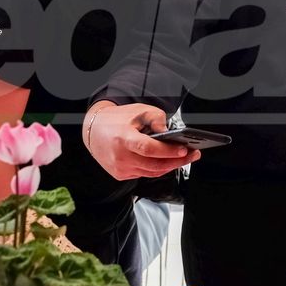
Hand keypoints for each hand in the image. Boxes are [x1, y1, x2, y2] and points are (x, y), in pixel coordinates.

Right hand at [84, 101, 199, 180]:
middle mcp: (121, 156)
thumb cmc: (117, 120)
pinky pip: (144, 174)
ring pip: (151, 172)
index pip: (148, 148)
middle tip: (192, 155)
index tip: (184, 150)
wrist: (93, 131)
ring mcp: (120, 168)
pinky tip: (166, 161)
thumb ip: (156, 118)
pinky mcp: (120, 174)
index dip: (167, 151)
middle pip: (154, 165)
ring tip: (184, 158)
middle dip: (177, 161)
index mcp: (123, 138)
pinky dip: (156, 169)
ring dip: (169, 166)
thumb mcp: (138, 111)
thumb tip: (168, 132)